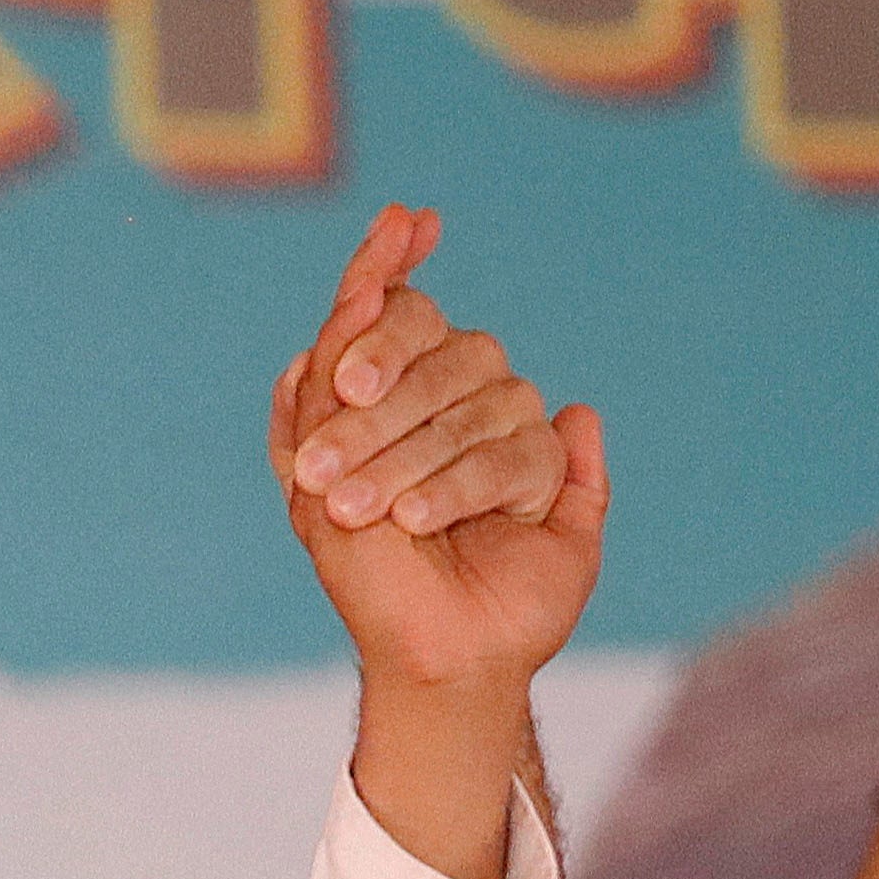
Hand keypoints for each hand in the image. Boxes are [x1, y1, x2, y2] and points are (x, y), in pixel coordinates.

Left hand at [270, 206, 602, 703]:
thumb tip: (360, 291)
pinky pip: (525, 447)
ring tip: (371, 518)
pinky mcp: (560, 475)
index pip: (403, 307)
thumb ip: (330, 380)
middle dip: (375, 409)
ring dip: (411, 462)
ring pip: (483, 398)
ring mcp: (514, 431)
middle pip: (444, 348)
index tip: (402, 225)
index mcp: (400, 394)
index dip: (396, 265)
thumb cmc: (362, 571)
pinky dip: (468, 485)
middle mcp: (460, 401)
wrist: (420, 653)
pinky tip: (425, 519)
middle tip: (323, 472)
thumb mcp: (318, 474)